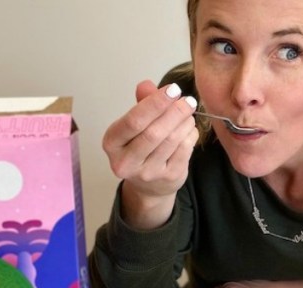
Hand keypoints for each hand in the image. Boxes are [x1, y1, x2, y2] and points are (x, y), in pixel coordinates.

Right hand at [102, 80, 199, 229]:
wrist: (149, 186)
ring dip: (184, 122)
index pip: (134, 121)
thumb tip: (146, 85)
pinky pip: (185, 150)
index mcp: (112, 143)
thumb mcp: (134, 125)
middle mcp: (126, 162)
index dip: (155, 104)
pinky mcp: (169, 178)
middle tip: (188, 100)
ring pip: (172, 141)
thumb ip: (142, 104)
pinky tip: (189, 127)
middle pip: (154, 133)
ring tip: (188, 112)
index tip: (173, 89)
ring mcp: (148, 173)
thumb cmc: (139, 147)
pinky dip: (190, 134)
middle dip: (174, 112)